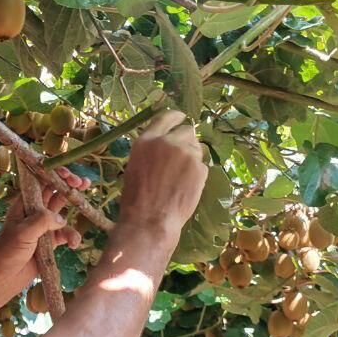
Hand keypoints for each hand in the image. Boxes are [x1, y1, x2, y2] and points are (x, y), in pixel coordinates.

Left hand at [0, 167, 87, 291]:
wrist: (4, 278)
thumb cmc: (7, 252)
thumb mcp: (23, 233)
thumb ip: (42, 221)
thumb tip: (61, 218)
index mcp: (24, 204)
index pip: (40, 182)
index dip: (54, 174)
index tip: (68, 174)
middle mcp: (34, 211)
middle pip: (54, 192)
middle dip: (69, 186)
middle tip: (82, 182)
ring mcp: (43, 226)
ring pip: (63, 211)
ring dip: (75, 207)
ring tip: (86, 204)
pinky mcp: (50, 241)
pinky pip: (65, 233)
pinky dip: (71, 236)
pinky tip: (73, 244)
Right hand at [116, 110, 205, 235]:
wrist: (150, 219)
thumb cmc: (136, 199)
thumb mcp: (136, 166)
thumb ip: (152, 151)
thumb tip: (166, 147)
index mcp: (147, 141)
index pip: (165, 118)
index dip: (176, 116)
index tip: (182, 117)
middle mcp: (167, 142)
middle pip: (187, 131)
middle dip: (187, 141)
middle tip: (182, 158)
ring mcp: (186, 154)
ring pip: (197, 148)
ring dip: (192, 158)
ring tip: (182, 177)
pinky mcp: (200, 168)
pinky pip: (202, 166)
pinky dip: (197, 174)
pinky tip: (187, 187)